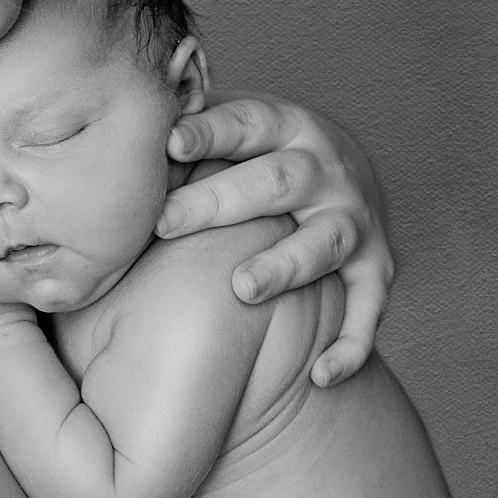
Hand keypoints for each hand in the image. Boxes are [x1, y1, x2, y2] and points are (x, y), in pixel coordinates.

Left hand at [154, 96, 394, 384]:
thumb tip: (121, 122)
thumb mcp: (239, 127)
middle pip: (278, 180)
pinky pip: (369, 310)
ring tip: (242, 288)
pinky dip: (352, 344)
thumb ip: (191, 123)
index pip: (247, 123)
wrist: (348, 176)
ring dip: (285, 264)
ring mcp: (354, 220)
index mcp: (287, 127)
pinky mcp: (376, 269)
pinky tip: (321, 375)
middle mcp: (327, 171)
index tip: (170, 143)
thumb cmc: (265, 154)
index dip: (211, 132)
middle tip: (166, 222)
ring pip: (324, 242)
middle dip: (222, 202)